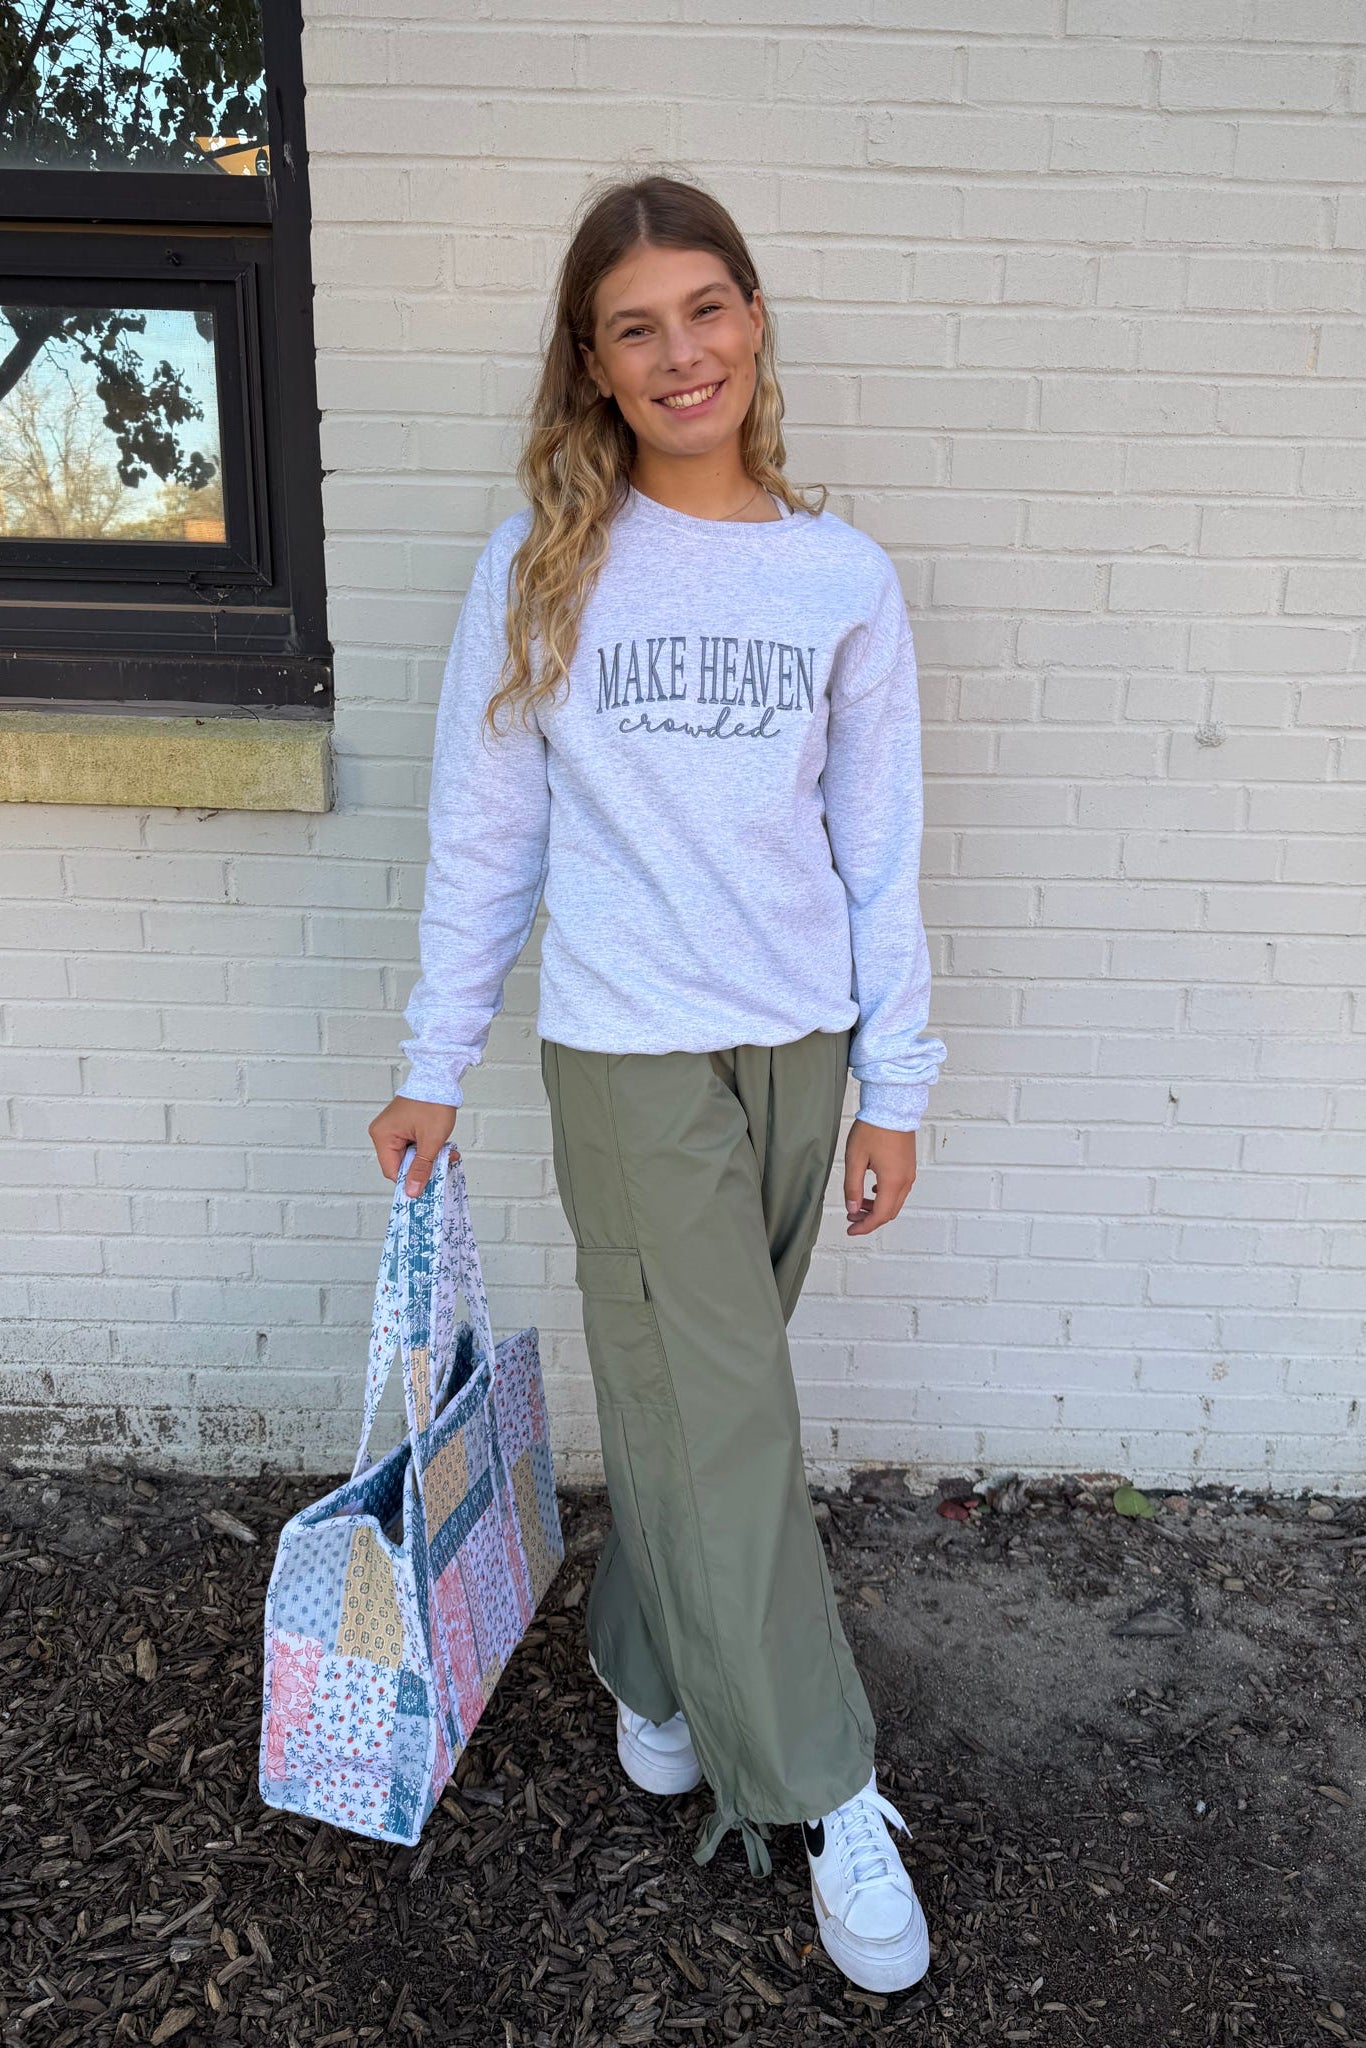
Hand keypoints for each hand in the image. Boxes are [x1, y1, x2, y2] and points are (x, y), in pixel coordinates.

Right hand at [368, 1096, 458, 1198]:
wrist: (439, 1079)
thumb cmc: (433, 1103)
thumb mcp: (431, 1141)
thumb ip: (421, 1168)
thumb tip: (412, 1191)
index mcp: (382, 1136)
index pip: (392, 1171)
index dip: (409, 1180)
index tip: (427, 1186)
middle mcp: (382, 1133)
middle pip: (400, 1164)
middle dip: (423, 1167)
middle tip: (443, 1164)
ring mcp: (391, 1129)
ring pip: (408, 1156)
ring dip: (427, 1158)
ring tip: (446, 1153)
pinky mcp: (401, 1126)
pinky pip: (411, 1146)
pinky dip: (426, 1149)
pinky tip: (440, 1146)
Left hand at [844, 1120, 916, 1235]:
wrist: (892, 1107)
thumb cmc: (873, 1129)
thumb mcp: (855, 1159)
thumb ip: (852, 1187)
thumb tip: (852, 1209)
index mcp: (892, 1182)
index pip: (880, 1215)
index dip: (865, 1227)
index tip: (851, 1230)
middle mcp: (905, 1181)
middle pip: (890, 1212)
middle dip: (870, 1219)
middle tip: (851, 1218)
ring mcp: (909, 1173)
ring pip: (895, 1201)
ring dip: (877, 1208)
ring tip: (858, 1204)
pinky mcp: (909, 1165)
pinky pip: (899, 1190)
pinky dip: (885, 1196)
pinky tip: (871, 1190)